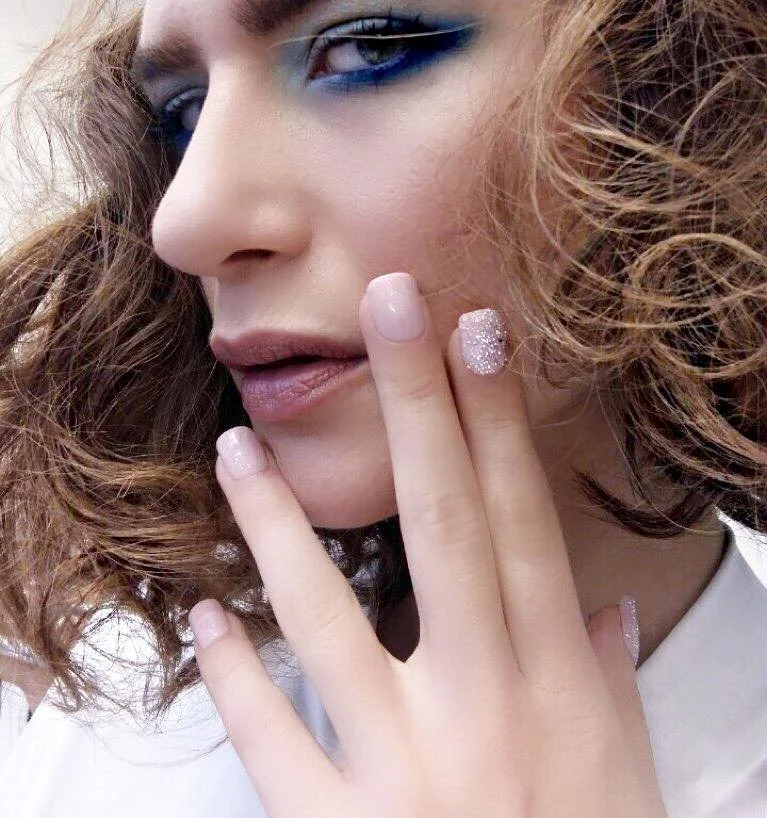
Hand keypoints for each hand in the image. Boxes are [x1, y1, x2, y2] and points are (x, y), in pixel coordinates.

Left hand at [189, 272, 667, 817]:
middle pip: (442, 522)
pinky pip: (273, 739)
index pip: (518, 516)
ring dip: (277, 524)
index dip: (499, 418)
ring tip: (234, 448)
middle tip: (389, 308)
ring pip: (329, 613)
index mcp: (551, 680)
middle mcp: (479, 702)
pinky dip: (235, 674)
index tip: (475, 333)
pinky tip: (202, 617)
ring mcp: (402, 764)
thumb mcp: (620, 773)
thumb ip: (609, 683)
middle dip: (418, 405)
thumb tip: (603, 612)